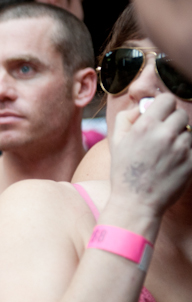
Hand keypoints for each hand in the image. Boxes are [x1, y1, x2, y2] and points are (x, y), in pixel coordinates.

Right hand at [109, 93, 191, 214]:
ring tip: (166, 154)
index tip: (160, 114)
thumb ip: (125, 118)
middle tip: (163, 136)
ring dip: (180, 139)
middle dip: (173, 123)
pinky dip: (185, 153)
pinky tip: (172, 163)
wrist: (136, 202)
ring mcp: (181, 148)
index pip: (167, 99)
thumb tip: (141, 107)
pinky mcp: (191, 162)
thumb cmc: (124, 172)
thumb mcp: (116, 142)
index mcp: (145, 126)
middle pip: (181, 115)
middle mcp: (165, 134)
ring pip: (189, 132)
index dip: (163, 106)